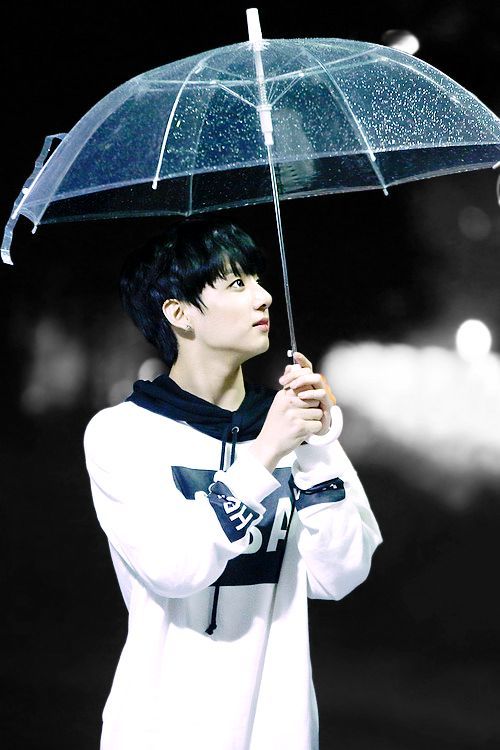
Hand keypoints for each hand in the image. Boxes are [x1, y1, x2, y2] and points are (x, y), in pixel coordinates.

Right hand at [249, 352, 335, 471]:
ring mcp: (293, 414)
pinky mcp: (300, 426)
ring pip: (318, 412)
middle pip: (314, 399)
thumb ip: (288, 386)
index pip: (303, 383)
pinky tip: (302, 431)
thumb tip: (291, 366)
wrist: (268, 445)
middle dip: (312, 408)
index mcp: (283, 395)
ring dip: (313, 420)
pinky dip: (313, 430)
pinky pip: (318, 424)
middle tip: (301, 417)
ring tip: (300, 424)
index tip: (306, 399)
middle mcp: (287, 403)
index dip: (309, 390)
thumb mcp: (279, 402)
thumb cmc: (276, 424)